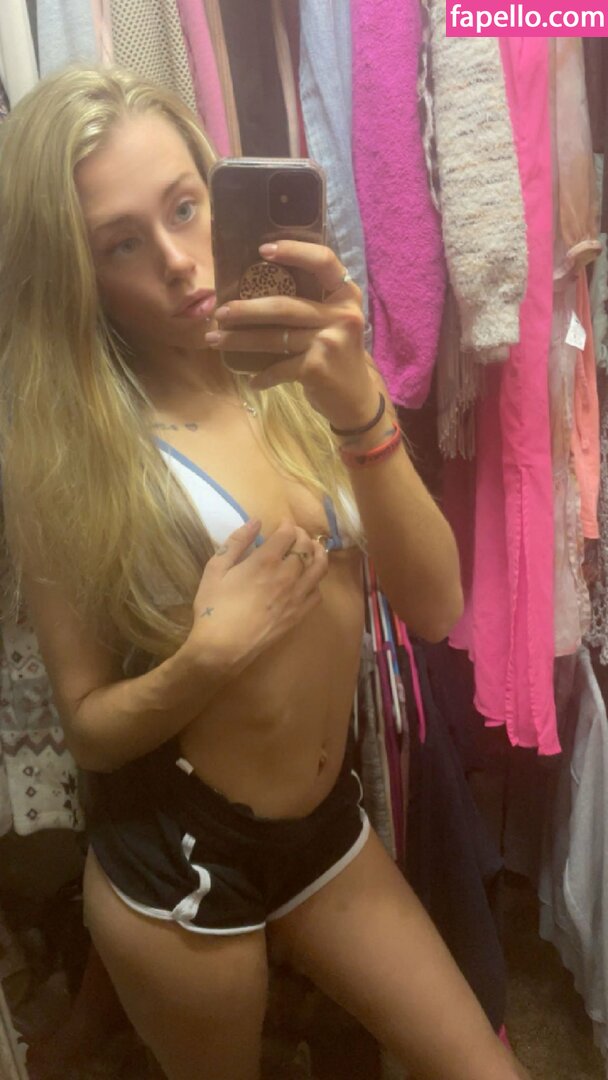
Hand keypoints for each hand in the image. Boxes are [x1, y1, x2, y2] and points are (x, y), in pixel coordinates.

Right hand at [188, 517, 327, 671]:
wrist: (222, 648)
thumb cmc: (214, 607)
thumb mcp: (215, 569)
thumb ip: (236, 542)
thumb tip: (255, 521)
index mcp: (266, 561)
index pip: (288, 533)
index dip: (287, 524)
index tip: (282, 524)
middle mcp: (287, 575)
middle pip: (306, 546)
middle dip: (302, 535)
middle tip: (294, 534)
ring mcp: (297, 596)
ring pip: (319, 567)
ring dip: (318, 553)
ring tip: (312, 549)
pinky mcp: (299, 614)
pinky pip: (318, 592)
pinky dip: (316, 581)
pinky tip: (308, 579)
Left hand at [205, 241, 378, 431]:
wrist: (356, 398)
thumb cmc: (338, 354)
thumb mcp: (334, 321)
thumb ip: (312, 302)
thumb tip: (258, 285)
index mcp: (346, 294)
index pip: (323, 261)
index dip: (294, 251)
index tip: (263, 250)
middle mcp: (341, 315)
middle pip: (284, 305)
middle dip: (246, 310)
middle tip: (220, 312)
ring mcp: (329, 342)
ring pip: (274, 337)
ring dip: (240, 340)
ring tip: (215, 340)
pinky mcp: (317, 368)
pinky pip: (278, 368)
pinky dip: (262, 376)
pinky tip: (251, 381)